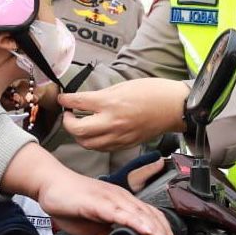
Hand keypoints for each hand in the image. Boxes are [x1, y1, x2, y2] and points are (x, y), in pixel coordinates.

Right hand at [0, 142, 175, 234]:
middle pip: (152, 216)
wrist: (49, 185)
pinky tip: (146, 231)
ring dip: (156, 233)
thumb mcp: (94, 227)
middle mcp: (121, 198)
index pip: (150, 218)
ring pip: (141, 215)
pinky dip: (136, 222)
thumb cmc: (69, 202)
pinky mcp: (99, 202)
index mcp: (121, 203)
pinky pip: (121, 213)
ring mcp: (111, 198)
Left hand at [59, 78, 188, 151]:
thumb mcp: (122, 86)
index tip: (62, 99)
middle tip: (68, 116)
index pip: (78, 103)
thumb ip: (102, 96)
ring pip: (87, 144)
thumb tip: (85, 100)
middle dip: (68, 123)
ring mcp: (118, 136)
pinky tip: (95, 134)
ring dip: (79, 136)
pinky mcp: (125, 145)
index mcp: (110, 103)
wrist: (173, 107)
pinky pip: (102, 148)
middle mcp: (111, 122)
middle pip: (77, 130)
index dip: (66, 101)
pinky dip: (93, 142)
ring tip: (79, 126)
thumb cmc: (152, 92)